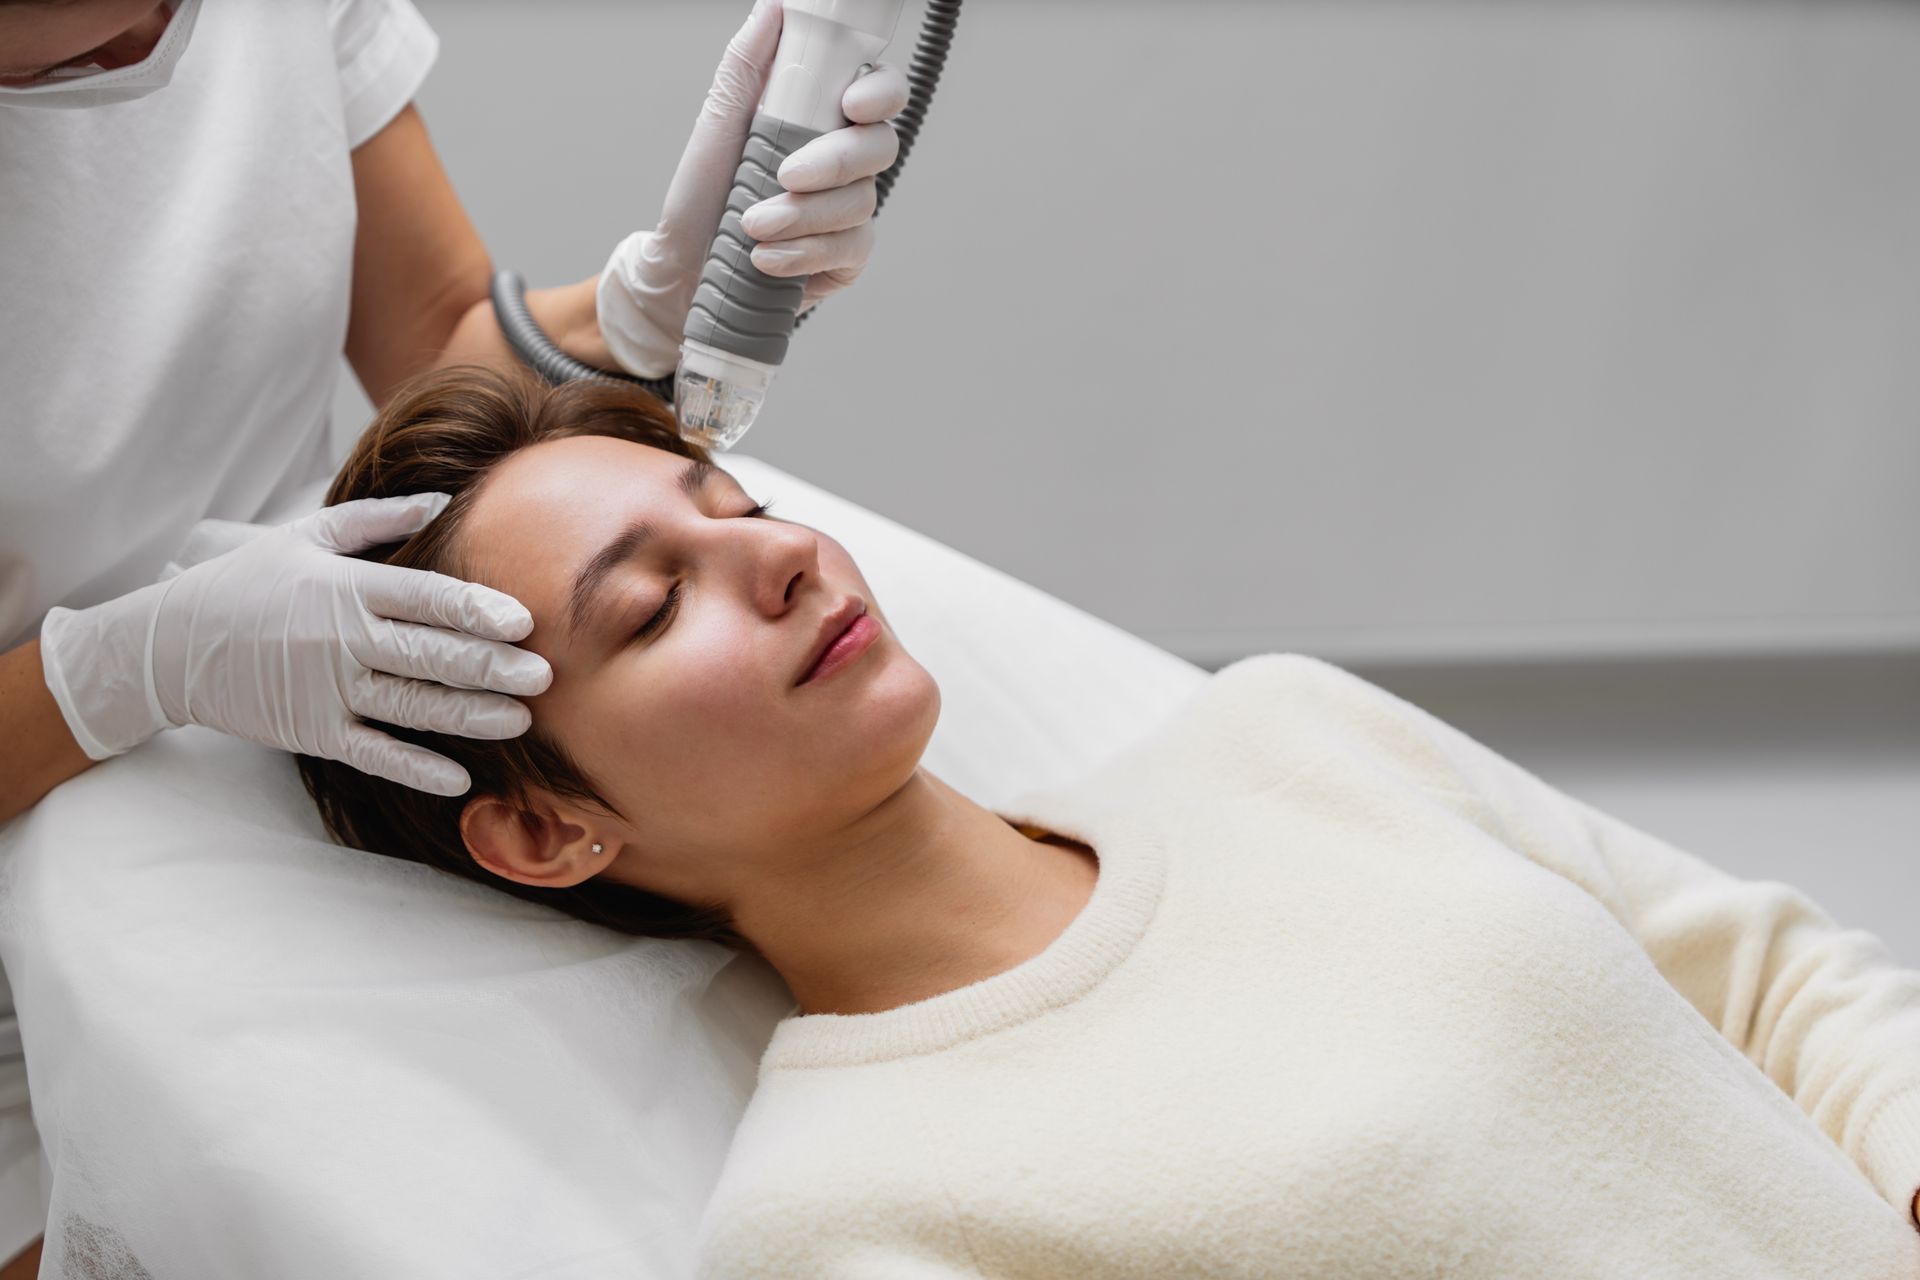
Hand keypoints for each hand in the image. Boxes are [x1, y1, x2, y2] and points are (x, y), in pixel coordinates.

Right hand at [38, 494, 551, 795]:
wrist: (170, 644)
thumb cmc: (247, 583)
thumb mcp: (304, 535)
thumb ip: (376, 521)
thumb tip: (441, 502)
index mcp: (347, 588)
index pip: (423, 597)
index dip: (475, 608)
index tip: (523, 620)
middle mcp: (342, 639)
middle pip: (429, 654)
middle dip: (489, 666)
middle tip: (544, 675)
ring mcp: (327, 689)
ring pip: (411, 705)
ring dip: (468, 715)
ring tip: (519, 719)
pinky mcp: (312, 730)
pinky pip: (372, 751)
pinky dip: (414, 766)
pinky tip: (458, 778)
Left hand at [595, 0, 911, 377]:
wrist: (683, 267)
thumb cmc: (701, 194)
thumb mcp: (718, 122)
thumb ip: (748, 63)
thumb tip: (774, 6)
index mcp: (822, 117)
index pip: (881, 91)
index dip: (881, 93)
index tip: (851, 106)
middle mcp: (845, 160)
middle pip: (880, 146)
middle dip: (833, 162)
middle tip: (784, 175)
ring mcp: (849, 210)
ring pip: (861, 202)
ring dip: (804, 216)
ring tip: (752, 227)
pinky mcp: (846, 258)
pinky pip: (850, 250)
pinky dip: (805, 254)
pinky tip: (768, 260)